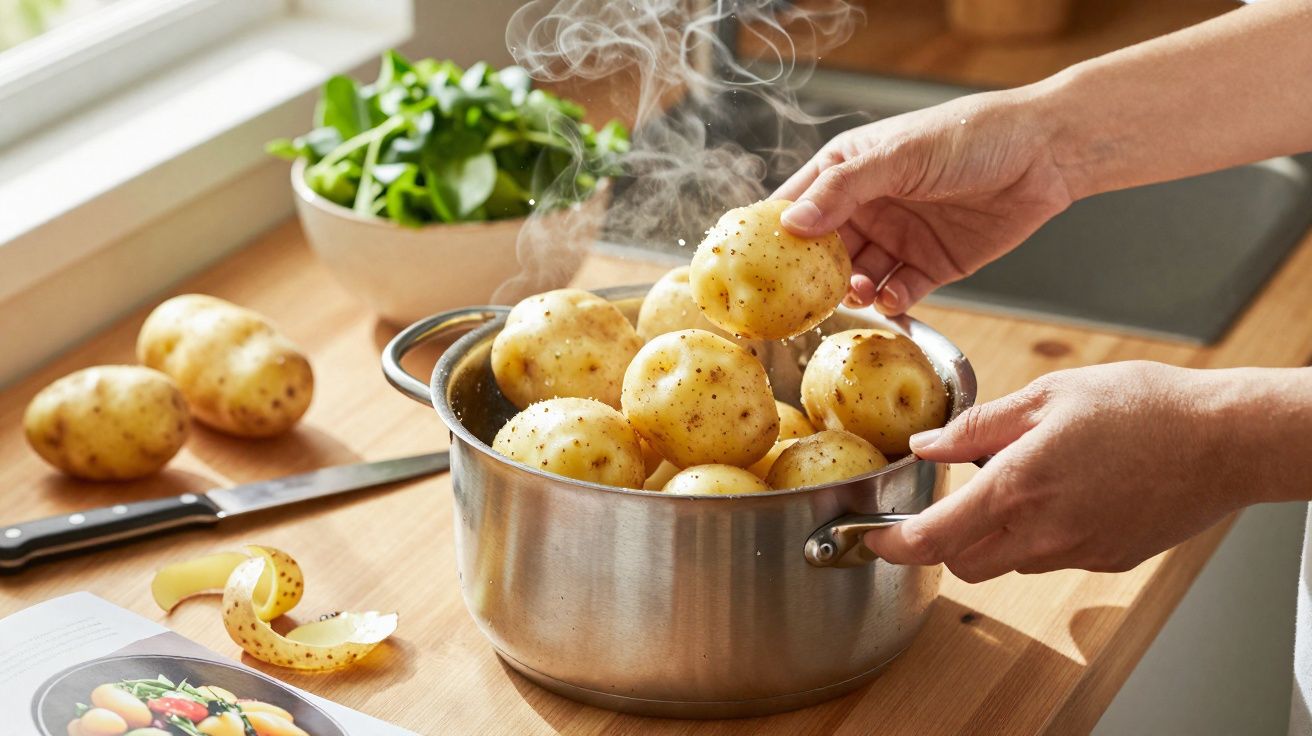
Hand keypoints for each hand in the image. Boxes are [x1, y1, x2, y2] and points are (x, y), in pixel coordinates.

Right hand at [773, 89, 1072, 314]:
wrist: (1045, 153)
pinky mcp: (931, 266)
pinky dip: (891, 301)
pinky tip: (893, 297)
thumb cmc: (971, 134)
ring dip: (854, 289)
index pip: (797, 202)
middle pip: (824, 250)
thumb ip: (845, 189)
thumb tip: (793, 223)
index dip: (776, 231)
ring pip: (858, 276)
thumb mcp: (899, 155)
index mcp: (849, 169)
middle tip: (810, 291)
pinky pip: (899, 292)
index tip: (755, 261)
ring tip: (861, 289)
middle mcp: (868, 206)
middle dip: (815, 273)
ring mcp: (898, 238)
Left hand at [864, 361, 1279, 582]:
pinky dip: (1040, 534)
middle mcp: (1043, 532)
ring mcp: (1077, 552)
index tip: (872, 539)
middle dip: (944, 541)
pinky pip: (1052, 557)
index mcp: (1018, 487)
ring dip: (994, 535)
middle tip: (950, 502)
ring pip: (1008, 562)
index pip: (933, 539)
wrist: (1224, 440)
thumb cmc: (1143, 407)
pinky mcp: (1106, 560)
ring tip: (1025, 480)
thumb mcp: (1048, 396)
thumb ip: (978, 427)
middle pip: (963, 564)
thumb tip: (926, 444)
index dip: (891, 546)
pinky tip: (1068, 492)